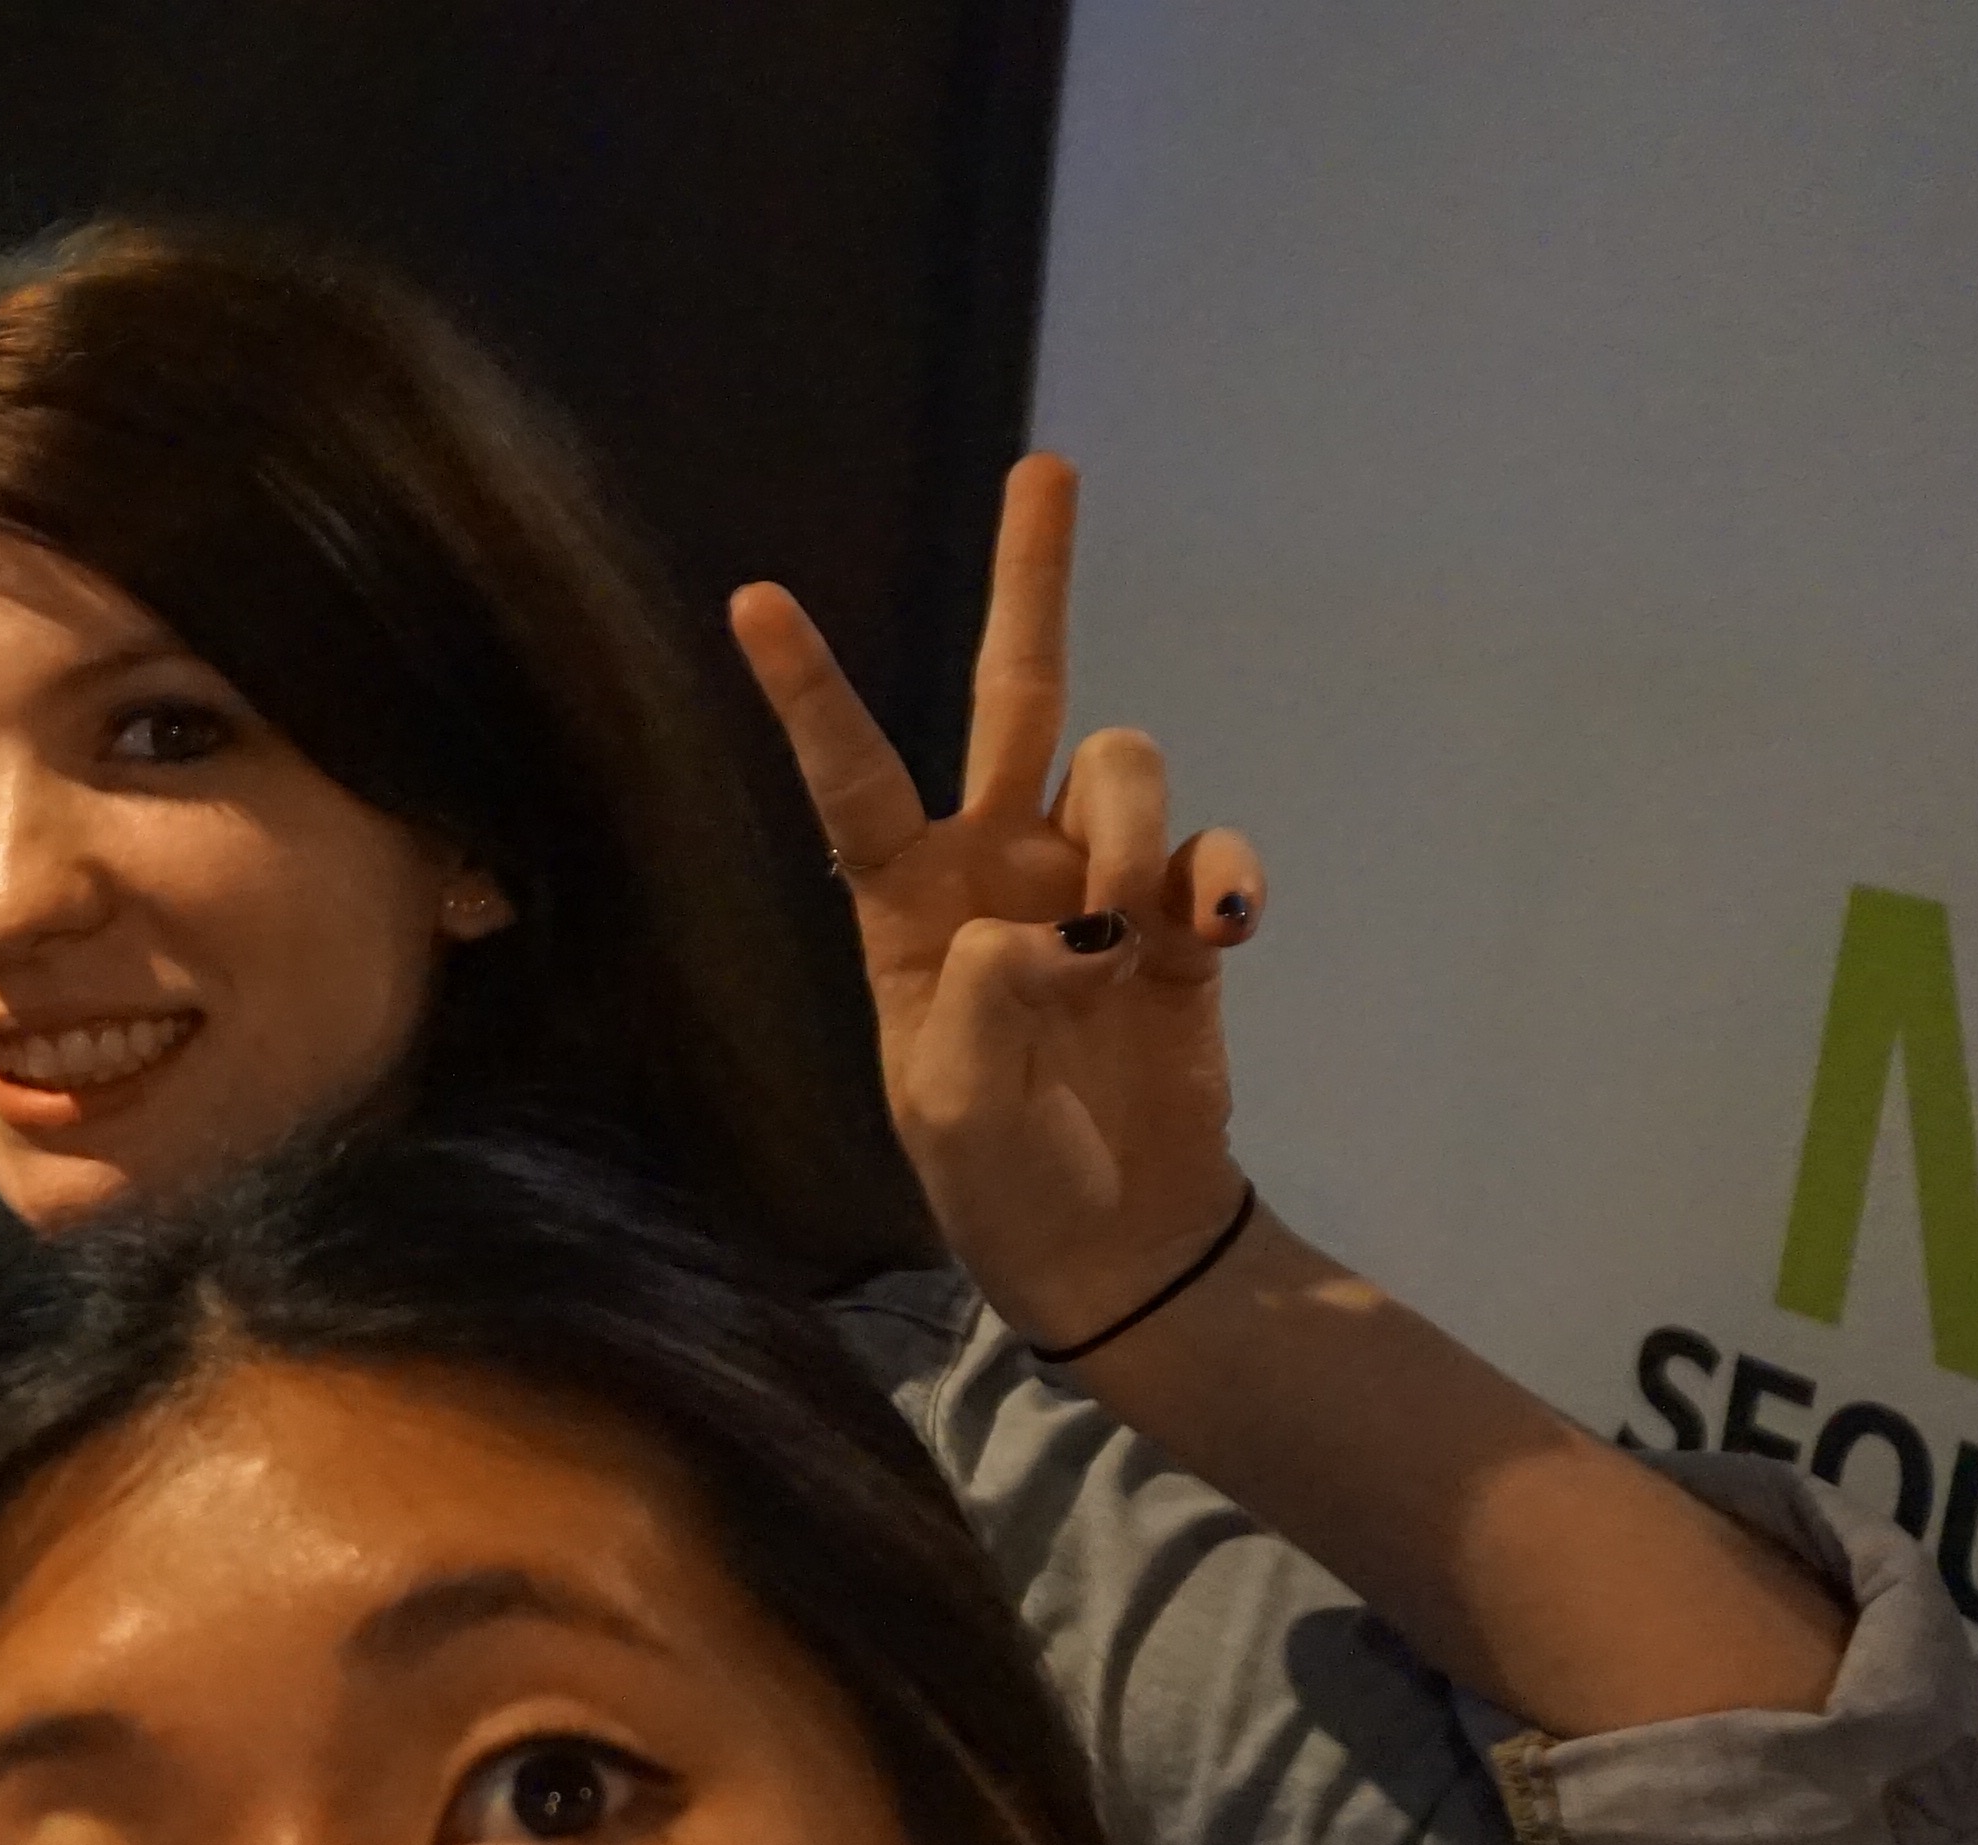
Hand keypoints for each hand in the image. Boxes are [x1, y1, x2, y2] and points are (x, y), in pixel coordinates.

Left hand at [728, 457, 1267, 1346]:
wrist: (1110, 1242)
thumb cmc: (998, 1180)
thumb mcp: (952, 1109)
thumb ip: (981, 1005)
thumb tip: (1052, 927)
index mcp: (904, 906)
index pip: (848, 780)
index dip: (808, 689)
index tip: (752, 599)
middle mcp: (997, 867)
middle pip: (1014, 695)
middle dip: (1030, 581)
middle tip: (1045, 468)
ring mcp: (1094, 884)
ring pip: (1120, 766)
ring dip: (1128, 820)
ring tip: (1123, 928)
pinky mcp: (1179, 921)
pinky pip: (1212, 853)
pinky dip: (1225, 876)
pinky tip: (1221, 932)